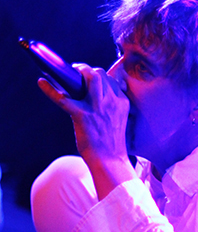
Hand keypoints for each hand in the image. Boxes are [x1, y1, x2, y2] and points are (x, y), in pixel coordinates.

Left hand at [38, 64, 135, 198]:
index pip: (111, 80)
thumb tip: (93, 99)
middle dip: (87, 70)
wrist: (110, 161)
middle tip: (77, 71)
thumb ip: (110, 107)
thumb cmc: (111, 143)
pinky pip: (64, 98)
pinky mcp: (83, 115)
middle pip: (100, 74)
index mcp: (121, 103)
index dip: (100, 77)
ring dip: (78, 71)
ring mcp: (98, 107)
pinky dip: (50, 90)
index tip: (91, 77)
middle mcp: (112, 101)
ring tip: (66, 73)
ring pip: (90, 77)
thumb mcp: (117, 120)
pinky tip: (41, 82)